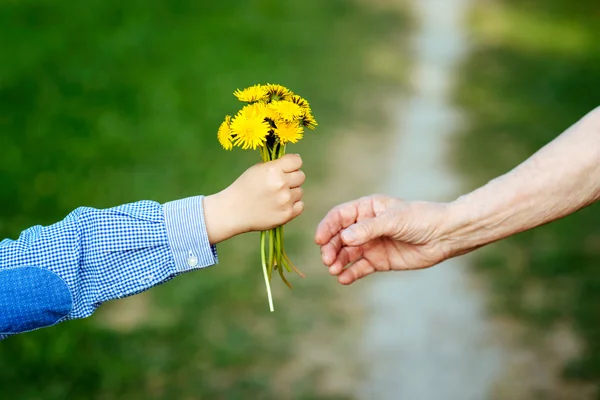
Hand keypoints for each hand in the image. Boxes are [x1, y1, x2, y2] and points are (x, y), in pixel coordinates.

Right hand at [204, 154, 304, 242]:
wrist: (233, 211)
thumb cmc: (244, 188)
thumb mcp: (257, 169)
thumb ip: (276, 165)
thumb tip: (295, 161)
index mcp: (273, 170)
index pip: (297, 161)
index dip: (293, 164)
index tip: (288, 168)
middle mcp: (281, 184)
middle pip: (301, 176)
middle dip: (292, 178)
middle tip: (280, 183)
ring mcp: (285, 200)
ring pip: (300, 191)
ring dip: (291, 192)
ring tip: (276, 196)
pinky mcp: (287, 214)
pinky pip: (300, 205)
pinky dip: (293, 205)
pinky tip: (281, 205)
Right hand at [315, 195, 450, 284]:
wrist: (444, 236)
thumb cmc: (420, 219)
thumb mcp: (394, 220)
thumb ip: (368, 229)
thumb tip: (344, 237)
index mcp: (367, 208)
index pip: (339, 217)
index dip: (327, 227)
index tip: (319, 240)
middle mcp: (365, 226)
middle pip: (339, 237)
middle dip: (331, 248)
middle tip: (327, 260)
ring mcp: (371, 244)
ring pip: (347, 253)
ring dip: (338, 262)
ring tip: (334, 270)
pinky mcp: (379, 261)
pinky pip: (360, 267)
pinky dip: (351, 273)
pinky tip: (344, 279)